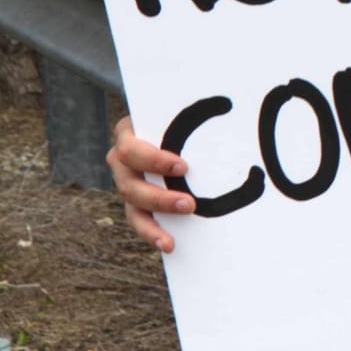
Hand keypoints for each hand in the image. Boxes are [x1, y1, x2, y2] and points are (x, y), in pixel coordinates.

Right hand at [106, 115, 195, 253]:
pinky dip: (152, 233)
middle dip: (159, 198)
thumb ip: (196, 111)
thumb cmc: (180, 114)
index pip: (131, 149)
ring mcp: (127, 181)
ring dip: (154, 223)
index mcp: (128, 133)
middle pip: (129, 184)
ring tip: (172, 239)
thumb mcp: (182, 109)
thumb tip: (229, 105)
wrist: (168, 123)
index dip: (154, 160)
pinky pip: (140, 220)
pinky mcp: (136, 200)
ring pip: (132, 206)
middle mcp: (122, 160)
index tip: (183, 167)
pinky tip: (169, 244)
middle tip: (189, 204)